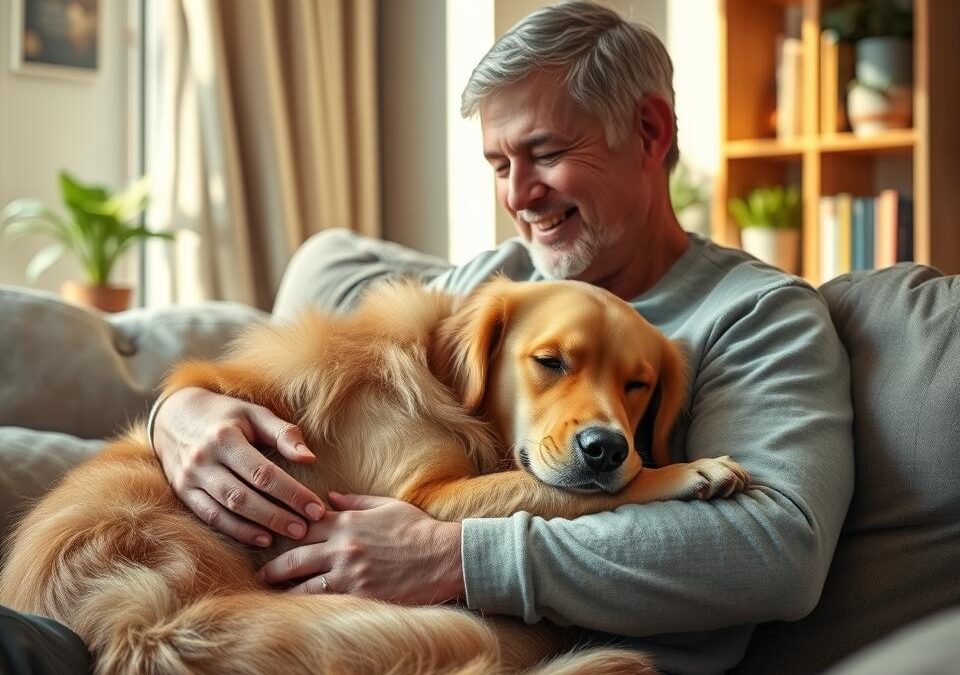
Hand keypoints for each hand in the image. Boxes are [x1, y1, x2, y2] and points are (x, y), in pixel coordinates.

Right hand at [152, 387, 325, 546]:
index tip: (316, 508)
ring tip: (288, 535)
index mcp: (225, 437)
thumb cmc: (226, 415)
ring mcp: (189, 479)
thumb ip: (284, 434)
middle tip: (306, 529)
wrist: (174, 416)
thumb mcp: (255, 413)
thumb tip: (310, 458)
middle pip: (244, 496)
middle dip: (277, 516)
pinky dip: (236, 531)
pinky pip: (210, 518)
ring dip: (258, 528)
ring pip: (225, 511)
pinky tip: (261, 538)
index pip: (263, 472)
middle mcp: (204, 460)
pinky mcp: (182, 493)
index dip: (291, 493)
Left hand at [257, 492, 464, 604]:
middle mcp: (342, 548)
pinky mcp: (360, 595)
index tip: (271, 535)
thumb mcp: (386, 505)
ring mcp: (349, 574)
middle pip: (295, 557)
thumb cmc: (417, 528)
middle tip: (261, 574)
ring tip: (274, 596)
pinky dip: (310, 605)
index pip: (304, 524)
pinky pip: (327, 602)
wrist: (442, 556)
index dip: (285, 529)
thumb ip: (355, 501)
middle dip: (274, 567)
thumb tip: (329, 496)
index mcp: (347, 523)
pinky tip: (299, 610)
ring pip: (305, 585)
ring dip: (286, 591)